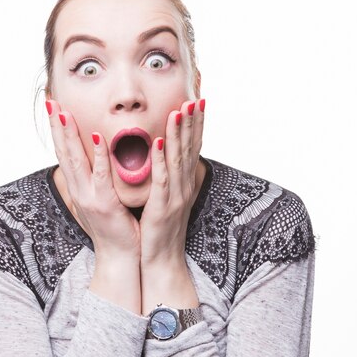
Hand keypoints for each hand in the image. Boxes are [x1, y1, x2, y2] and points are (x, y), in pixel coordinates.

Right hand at [46, 99, 140, 260]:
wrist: (120, 257)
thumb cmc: (115, 228)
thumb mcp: (103, 200)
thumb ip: (99, 180)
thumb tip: (100, 160)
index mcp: (79, 188)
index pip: (64, 153)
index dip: (57, 130)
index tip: (53, 106)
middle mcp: (79, 190)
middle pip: (64, 152)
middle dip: (56, 125)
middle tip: (50, 100)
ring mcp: (89, 197)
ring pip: (76, 160)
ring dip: (69, 134)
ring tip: (63, 112)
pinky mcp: (104, 204)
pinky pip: (101, 175)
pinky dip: (98, 154)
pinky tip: (96, 136)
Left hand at [140, 98, 204, 265]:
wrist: (162, 260)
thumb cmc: (162, 231)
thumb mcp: (169, 201)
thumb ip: (171, 180)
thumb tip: (167, 159)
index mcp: (184, 184)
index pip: (193, 149)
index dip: (197, 125)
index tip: (199, 102)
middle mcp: (184, 187)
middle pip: (189, 149)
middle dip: (192, 122)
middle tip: (194, 97)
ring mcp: (175, 197)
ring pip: (178, 160)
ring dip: (178, 134)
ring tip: (179, 111)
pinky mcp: (162, 207)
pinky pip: (162, 179)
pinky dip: (160, 159)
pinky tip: (157, 142)